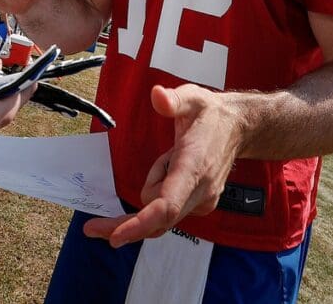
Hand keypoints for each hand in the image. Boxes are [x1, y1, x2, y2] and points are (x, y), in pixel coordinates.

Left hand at [84, 84, 242, 246]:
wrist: (239, 129)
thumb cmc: (211, 115)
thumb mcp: (192, 98)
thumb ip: (173, 99)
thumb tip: (157, 95)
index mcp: (194, 167)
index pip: (167, 205)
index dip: (141, 223)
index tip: (116, 237)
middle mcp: (199, 191)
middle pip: (158, 219)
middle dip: (127, 223)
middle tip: (92, 228)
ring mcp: (201, 202)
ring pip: (159, 213)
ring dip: (151, 187)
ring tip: (169, 155)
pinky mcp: (199, 205)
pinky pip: (166, 208)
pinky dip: (159, 192)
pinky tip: (172, 166)